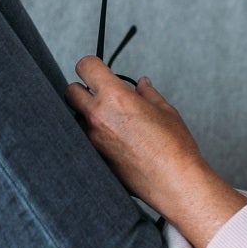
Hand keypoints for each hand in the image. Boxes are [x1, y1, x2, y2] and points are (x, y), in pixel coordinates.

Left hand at [65, 56, 246, 247]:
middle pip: (71, 91)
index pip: (86, 66)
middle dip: (84, 90)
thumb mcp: (166, 112)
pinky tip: (118, 142)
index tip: (99, 71)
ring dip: (90, 116)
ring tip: (116, 124)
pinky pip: (87, 139)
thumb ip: (148, 94)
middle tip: (103, 97)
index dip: (92, 66)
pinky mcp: (94, 156)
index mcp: (116, 97)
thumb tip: (142, 84)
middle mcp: (98, 116)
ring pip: (77, 117)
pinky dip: (97, 136)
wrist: (174, 181)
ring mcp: (92, 138)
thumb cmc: (175, 147)